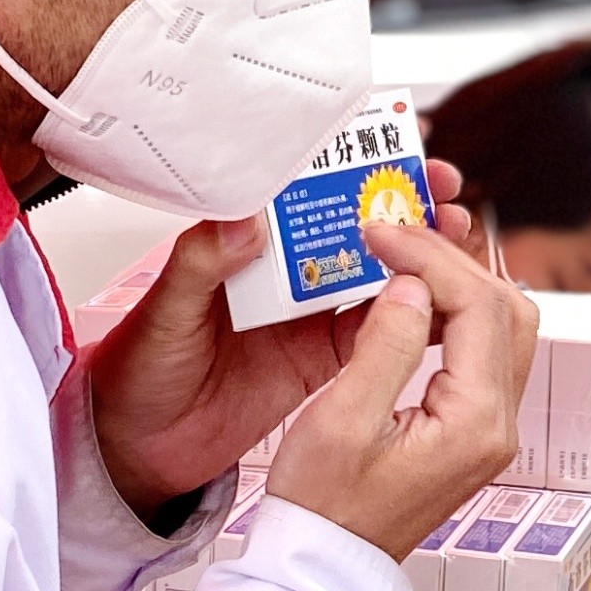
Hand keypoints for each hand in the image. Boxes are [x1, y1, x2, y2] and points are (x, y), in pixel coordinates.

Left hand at [87, 163, 484, 508]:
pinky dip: (410, 314)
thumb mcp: (165, 312)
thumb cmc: (137, 373)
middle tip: (440, 187)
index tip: (391, 143)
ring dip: (416, 251)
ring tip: (453, 232)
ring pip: (375, 271)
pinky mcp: (322, 358)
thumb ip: (201, 263)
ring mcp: (306, 315)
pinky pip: (376, 331)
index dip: (350, 163)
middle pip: (352, 224)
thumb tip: (242, 218)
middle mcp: (280, 273)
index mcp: (242, 245)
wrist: (140, 448)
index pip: (303, 189)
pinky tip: (438, 299)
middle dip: (401, 200)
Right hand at [262, 216, 538, 558]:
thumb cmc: (322, 507)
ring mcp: (491, 430)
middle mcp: (499, 426)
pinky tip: (413, 300)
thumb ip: (385, 344)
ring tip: (403, 258)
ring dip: (460, 285)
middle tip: (396, 237)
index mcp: (475, 422)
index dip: (430, 257)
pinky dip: (456, 316)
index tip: (381, 233)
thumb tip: (412, 284)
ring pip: (502, 329)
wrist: (324, 565)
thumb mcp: (342, 419)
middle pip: (507, 310)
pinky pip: (484, 355)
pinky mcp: (473, 431)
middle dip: (453, 262)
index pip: (478, 307)